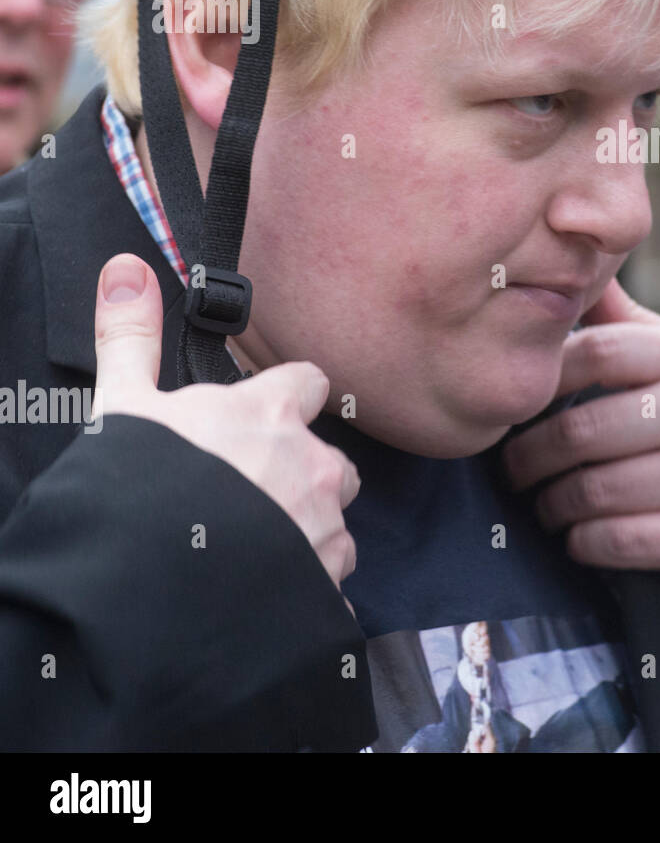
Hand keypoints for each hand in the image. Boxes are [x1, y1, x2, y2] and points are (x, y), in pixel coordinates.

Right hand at [92, 253, 360, 594]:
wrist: (143, 595)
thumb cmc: (133, 495)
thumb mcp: (122, 408)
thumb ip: (132, 337)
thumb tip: (126, 269)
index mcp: (271, 416)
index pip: (309, 384)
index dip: (288, 398)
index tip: (265, 414)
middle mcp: (313, 466)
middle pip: (329, 459)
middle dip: (299, 475)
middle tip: (244, 498)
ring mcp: (325, 529)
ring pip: (333, 522)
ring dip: (304, 532)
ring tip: (249, 553)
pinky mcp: (326, 585)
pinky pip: (330, 580)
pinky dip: (305, 585)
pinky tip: (263, 593)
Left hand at [500, 278, 659, 593]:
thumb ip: (630, 322)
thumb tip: (572, 272)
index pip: (595, 351)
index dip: (542, 378)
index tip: (517, 402)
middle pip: (581, 430)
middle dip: (529, 456)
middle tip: (513, 468)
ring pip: (594, 491)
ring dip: (552, 504)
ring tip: (543, 504)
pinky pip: (622, 541)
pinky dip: (584, 544)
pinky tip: (578, 537)